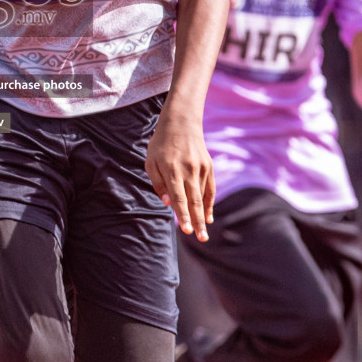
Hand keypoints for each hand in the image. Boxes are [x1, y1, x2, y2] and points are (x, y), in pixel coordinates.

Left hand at [146, 105, 213, 240]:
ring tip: (203, 234)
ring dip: (203, 216)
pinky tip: (208, 217)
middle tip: (200, 239)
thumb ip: (158, 183)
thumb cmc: (161, 144)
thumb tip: (168, 203)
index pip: (179, 197)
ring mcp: (201, 168)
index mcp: (172, 169)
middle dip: (197, 221)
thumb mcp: (151, 161)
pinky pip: (210, 189)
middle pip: (194, 200)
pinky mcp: (208, 166)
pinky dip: (209, 204)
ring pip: (202, 196)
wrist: (181, 122)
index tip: (186, 230)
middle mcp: (188, 170)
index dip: (183, 215)